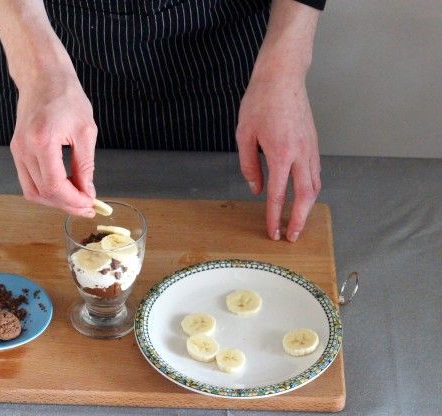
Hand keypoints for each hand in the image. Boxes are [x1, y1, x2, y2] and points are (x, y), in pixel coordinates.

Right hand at [10, 71, 96, 216]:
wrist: (42, 76)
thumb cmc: (66, 96)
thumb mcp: (86, 130)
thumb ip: (85, 165)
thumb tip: (87, 192)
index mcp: (42, 141)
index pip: (54, 186)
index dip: (73, 200)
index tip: (90, 203)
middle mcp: (24, 148)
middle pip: (42, 193)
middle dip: (66, 205)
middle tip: (87, 206)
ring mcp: (17, 150)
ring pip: (32, 191)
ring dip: (55, 201)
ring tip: (76, 200)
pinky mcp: (17, 150)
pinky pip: (28, 181)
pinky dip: (46, 190)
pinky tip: (64, 188)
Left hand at [236, 72, 320, 241]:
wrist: (282, 76)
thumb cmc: (260, 102)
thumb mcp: (244, 135)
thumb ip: (249, 165)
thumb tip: (256, 188)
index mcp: (281, 154)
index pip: (278, 195)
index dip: (275, 217)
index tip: (273, 233)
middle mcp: (301, 154)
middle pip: (305, 197)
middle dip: (300, 220)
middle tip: (292, 236)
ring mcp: (311, 148)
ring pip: (315, 185)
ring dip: (308, 207)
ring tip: (299, 220)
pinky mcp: (314, 142)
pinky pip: (316, 172)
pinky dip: (312, 188)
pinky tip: (303, 194)